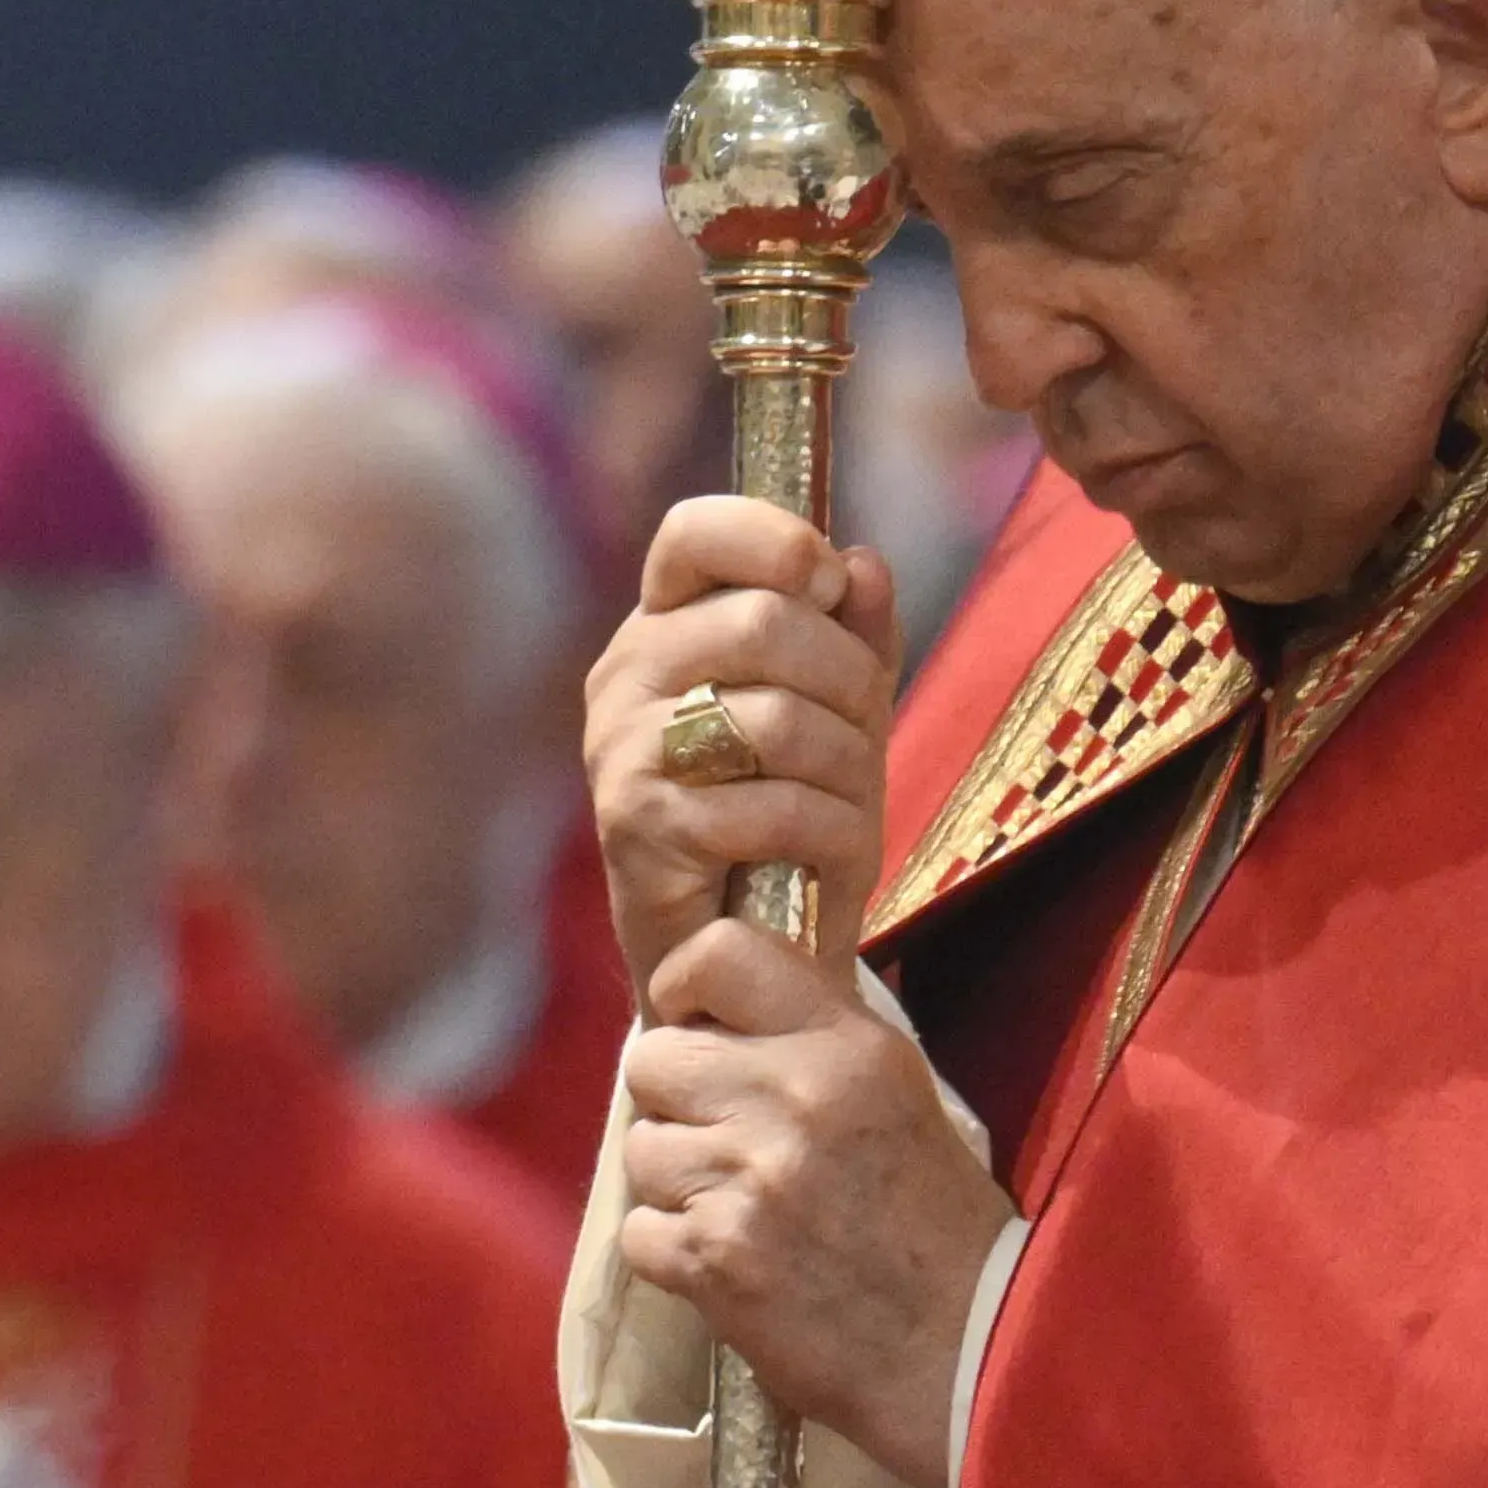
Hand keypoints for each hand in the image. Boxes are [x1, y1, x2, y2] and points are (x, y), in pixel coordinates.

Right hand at [585, 499, 903, 985]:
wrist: (739, 954)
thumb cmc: (785, 821)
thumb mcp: (837, 715)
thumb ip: (851, 635)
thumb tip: (863, 565)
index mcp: (665, 629)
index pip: (694, 533)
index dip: (772, 537)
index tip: (824, 580)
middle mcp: (626, 677)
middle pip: (764, 620)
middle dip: (849, 679)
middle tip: (862, 730)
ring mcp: (625, 751)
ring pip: (776, 716)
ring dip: (848, 767)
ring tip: (847, 804)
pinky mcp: (641, 827)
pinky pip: (771, 806)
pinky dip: (829, 833)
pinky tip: (825, 856)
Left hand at [615, 911, 1015, 1487]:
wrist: (966, 1350)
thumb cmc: (934, 1222)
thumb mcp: (894, 1094)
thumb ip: (807, 1038)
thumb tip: (711, 1001)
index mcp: (846, 1046)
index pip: (718, 953)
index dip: (684, 989)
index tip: (697, 1024)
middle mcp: (791, 1097)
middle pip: (651, 1057)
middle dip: (675, 1099)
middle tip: (727, 1141)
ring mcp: (747, 1179)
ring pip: (640, 1148)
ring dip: (675, 1182)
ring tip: (745, 1209)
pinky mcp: (712, 1257)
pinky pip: (638, 1230)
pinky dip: (673, 1252)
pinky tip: (733, 1262)